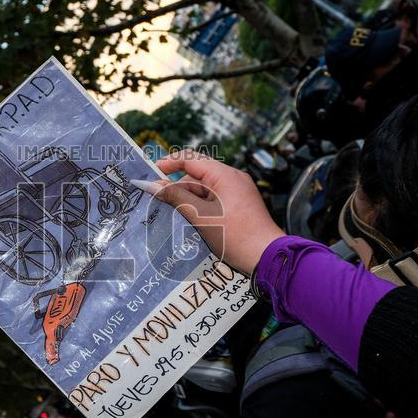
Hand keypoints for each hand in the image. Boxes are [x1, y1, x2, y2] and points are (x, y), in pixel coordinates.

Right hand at [135, 150, 284, 274]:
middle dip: (177, 189)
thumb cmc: (235, 235)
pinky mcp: (238, 207)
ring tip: (173, 219)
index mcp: (225, 175)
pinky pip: (213, 202)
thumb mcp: (201, 216)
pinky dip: (199, 209)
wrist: (267, 258)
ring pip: (203, 192)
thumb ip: (175, 197)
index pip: (191, 159)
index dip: (168, 163)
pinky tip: (189, 224)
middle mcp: (232, 179)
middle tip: (157, 204)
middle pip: (196, 178)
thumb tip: (151, 186)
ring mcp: (237, 193)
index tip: (150, 173)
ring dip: (187, 202)